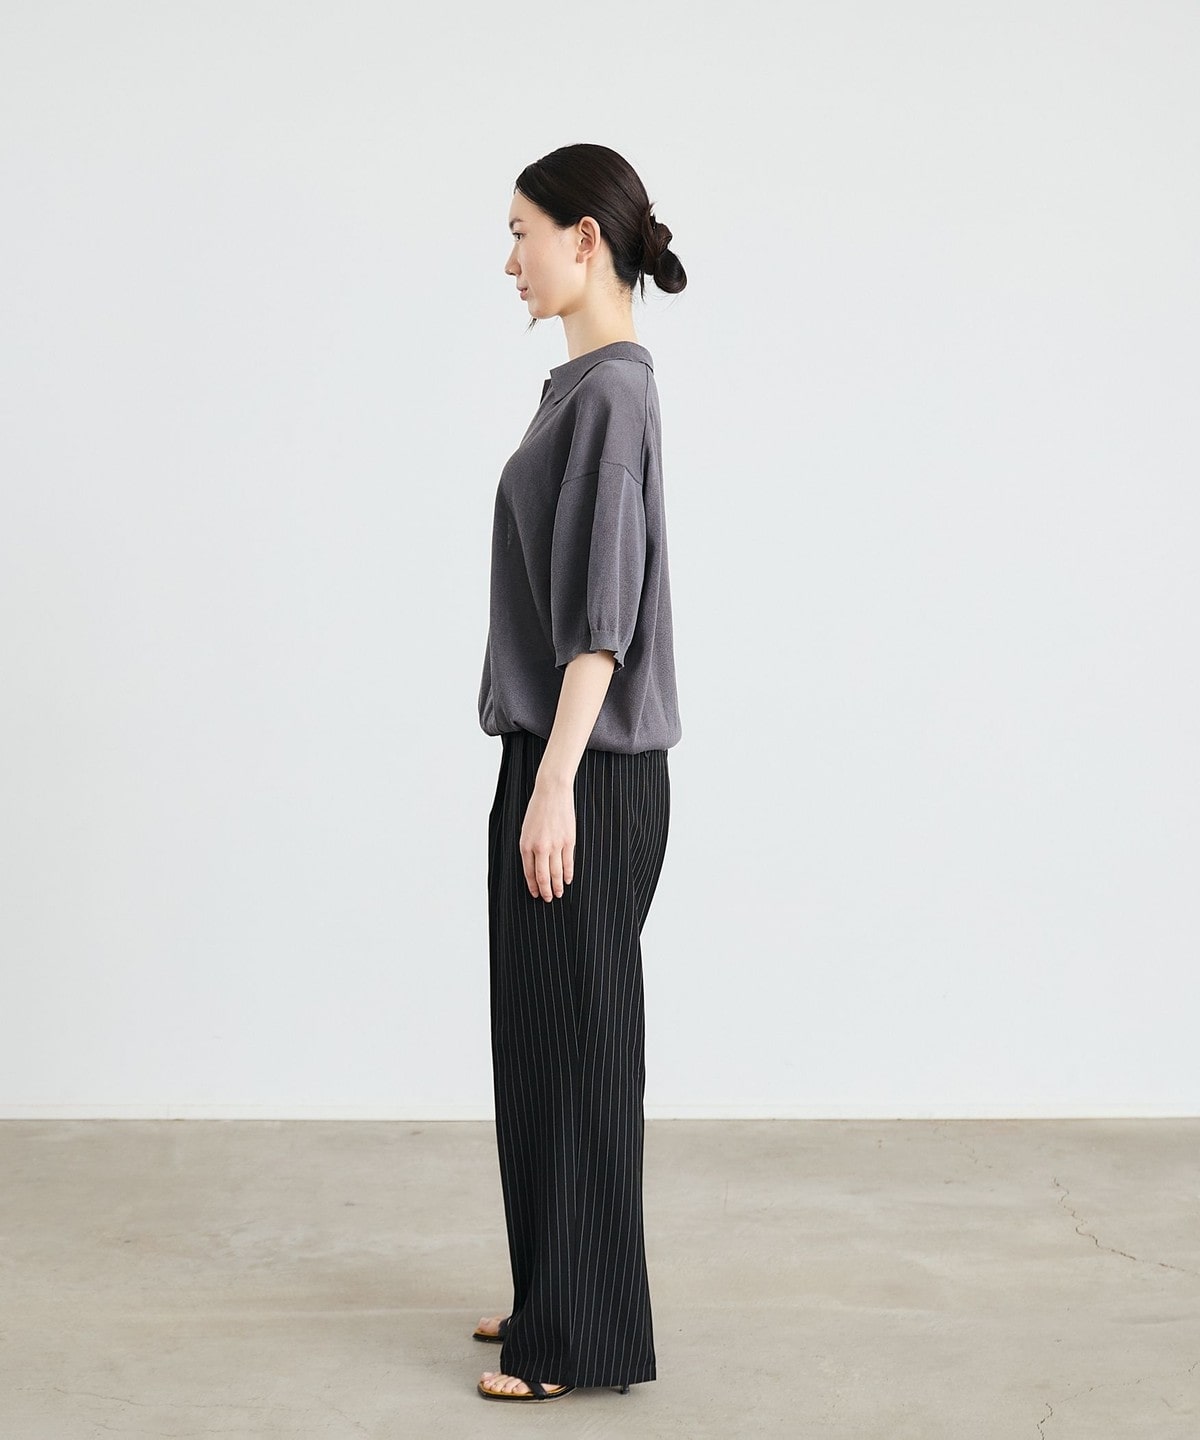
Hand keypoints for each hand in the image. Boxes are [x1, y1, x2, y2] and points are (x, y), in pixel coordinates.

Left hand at [519, 775, 575, 900]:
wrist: (552, 792)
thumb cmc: (537, 809)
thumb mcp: (526, 829)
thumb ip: (529, 848)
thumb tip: (535, 866)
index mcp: (526, 845)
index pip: (529, 873)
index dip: (533, 886)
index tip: (536, 894)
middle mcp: (540, 848)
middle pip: (543, 876)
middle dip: (545, 891)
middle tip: (548, 899)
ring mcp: (555, 845)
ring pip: (556, 872)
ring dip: (557, 886)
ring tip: (559, 893)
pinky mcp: (568, 841)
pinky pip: (568, 862)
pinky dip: (568, 873)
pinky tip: (567, 880)